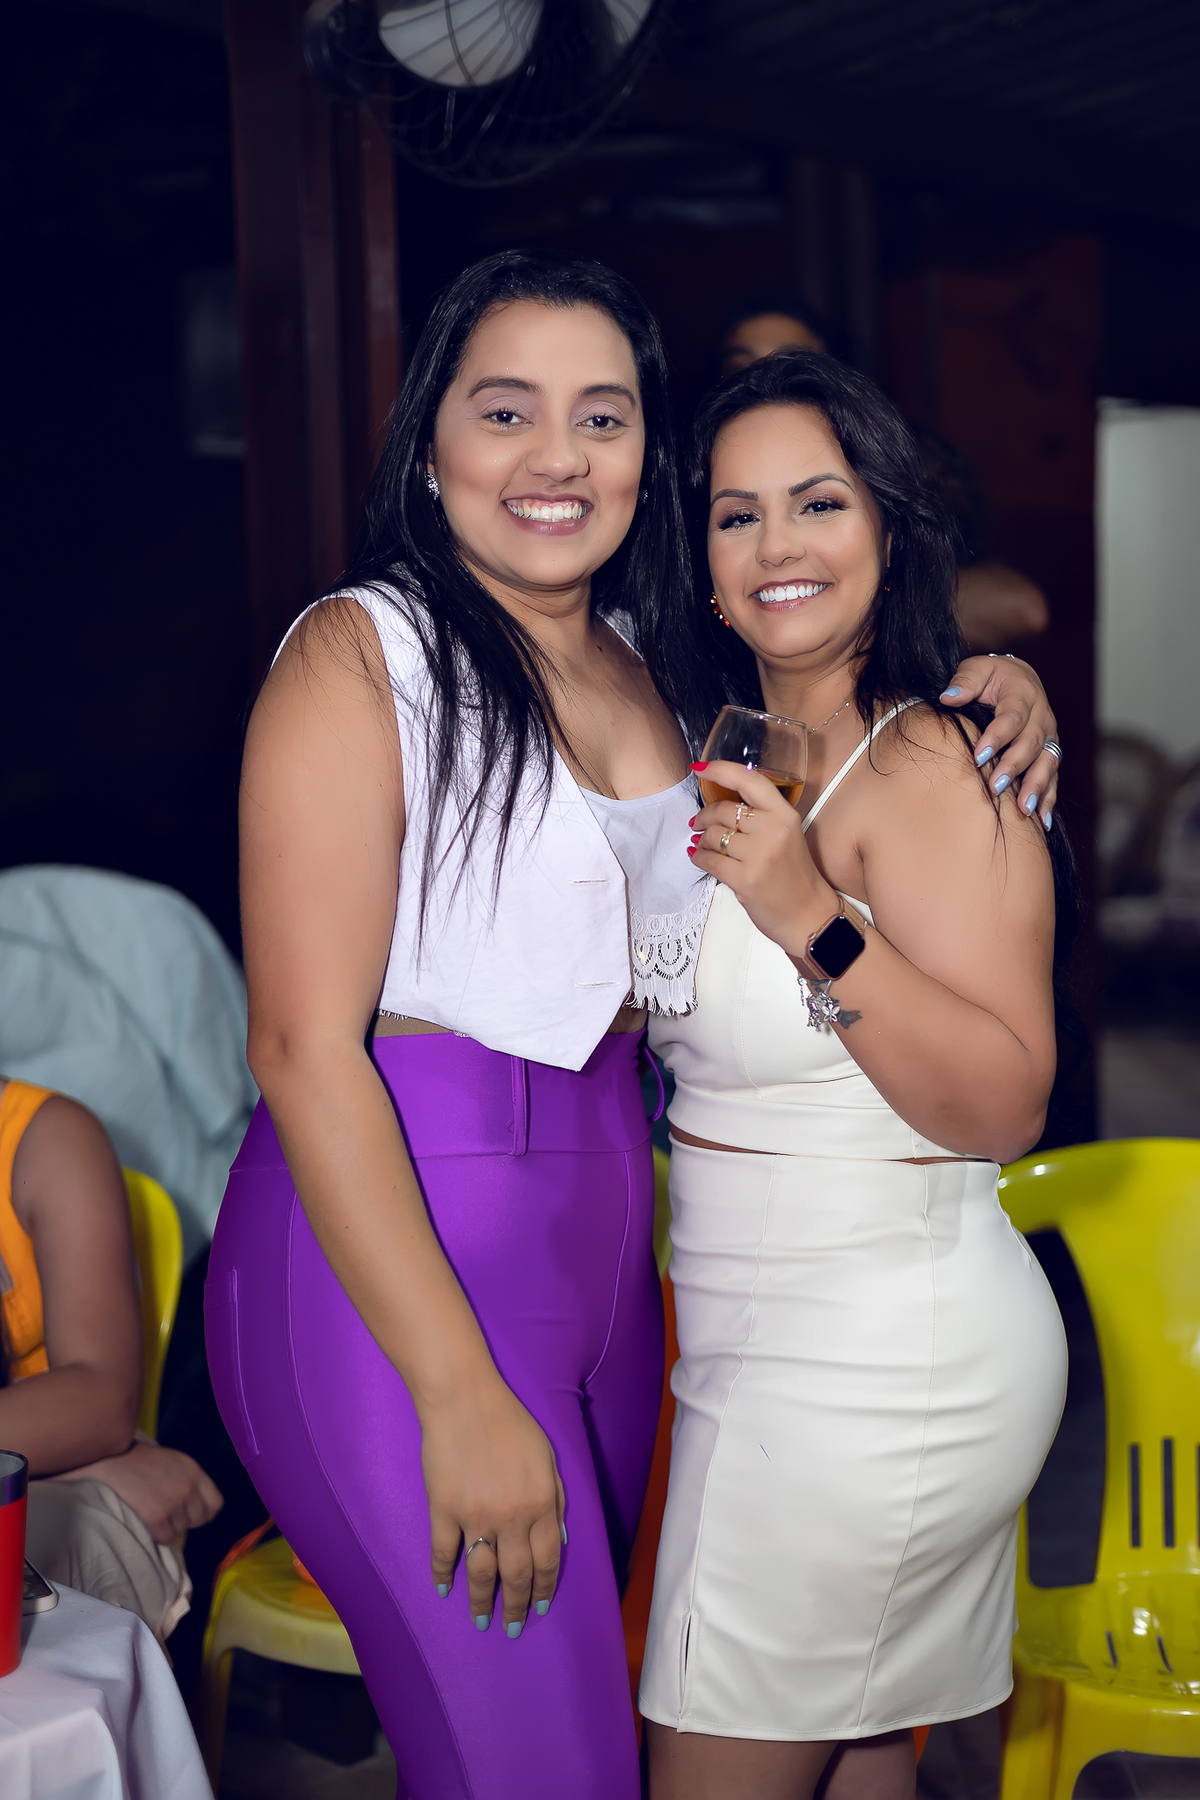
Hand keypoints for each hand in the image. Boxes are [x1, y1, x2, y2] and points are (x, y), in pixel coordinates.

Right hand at [60, 1439, 223, 1543]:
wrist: (108, 1461)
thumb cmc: (138, 1461)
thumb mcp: (172, 1462)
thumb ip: (188, 1479)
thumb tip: (197, 1505)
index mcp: (194, 1471)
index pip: (215, 1504)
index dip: (203, 1512)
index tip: (189, 1513)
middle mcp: (189, 1487)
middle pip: (198, 1520)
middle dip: (184, 1520)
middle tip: (166, 1513)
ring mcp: (174, 1503)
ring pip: (180, 1530)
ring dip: (168, 1527)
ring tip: (152, 1513)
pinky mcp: (158, 1518)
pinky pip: (166, 1538)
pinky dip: (156, 1535)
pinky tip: (145, 1521)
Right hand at [422, 1377, 563, 1637]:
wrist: (464, 1400)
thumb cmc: (510, 1423)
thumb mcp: (547, 1456)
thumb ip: (556, 1498)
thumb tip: (560, 1540)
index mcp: (541, 1503)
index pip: (548, 1559)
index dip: (544, 1587)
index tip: (539, 1606)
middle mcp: (511, 1517)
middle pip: (516, 1575)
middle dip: (515, 1606)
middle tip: (511, 1627)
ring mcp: (475, 1516)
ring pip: (481, 1573)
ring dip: (481, 1601)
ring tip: (481, 1620)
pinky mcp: (443, 1510)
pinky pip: (444, 1553)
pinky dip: (443, 1575)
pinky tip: (445, 1590)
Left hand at [688, 762, 834, 957]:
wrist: (809, 915)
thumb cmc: (794, 875)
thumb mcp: (785, 835)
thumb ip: (759, 816)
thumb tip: (718, 804)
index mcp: (785, 814)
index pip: (749, 779)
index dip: (720, 769)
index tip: (700, 768)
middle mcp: (773, 830)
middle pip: (723, 809)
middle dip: (704, 816)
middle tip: (698, 823)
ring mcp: (759, 855)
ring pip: (712, 835)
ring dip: (701, 840)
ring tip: (704, 847)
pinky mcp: (745, 879)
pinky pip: (708, 860)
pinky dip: (699, 858)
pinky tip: (701, 859)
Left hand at [939, 655, 1058, 829]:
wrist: (1020, 679)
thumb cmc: (991, 678)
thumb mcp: (976, 669)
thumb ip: (964, 681)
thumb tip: (947, 697)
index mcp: (1023, 694)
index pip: (1012, 717)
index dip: (997, 737)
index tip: (979, 756)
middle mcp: (1041, 717)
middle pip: (1031, 744)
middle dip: (1014, 767)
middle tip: (995, 787)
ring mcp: (1049, 737)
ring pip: (1047, 763)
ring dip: (1036, 787)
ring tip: (1024, 810)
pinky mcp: (1050, 753)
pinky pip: (1053, 777)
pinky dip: (1049, 799)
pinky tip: (1042, 822)